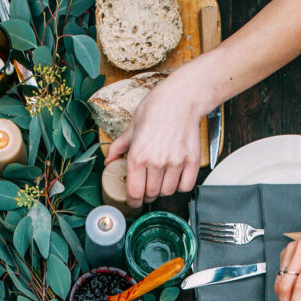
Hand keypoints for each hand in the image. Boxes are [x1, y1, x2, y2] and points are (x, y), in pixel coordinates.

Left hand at [104, 69, 207, 208]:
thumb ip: (119, 147)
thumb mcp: (132, 127)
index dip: (133, 202)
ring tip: (161, 181)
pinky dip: (180, 186)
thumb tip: (108, 161)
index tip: (134, 203)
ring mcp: (175, 162)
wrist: (182, 97)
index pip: (134, 192)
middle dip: (147, 195)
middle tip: (147, 191)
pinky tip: (176, 178)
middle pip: (151, 194)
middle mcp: (156, 162)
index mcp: (138, 156)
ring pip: (168, 191)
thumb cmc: (156, 108)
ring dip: (163, 190)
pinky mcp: (192, 160)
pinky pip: (186, 186)